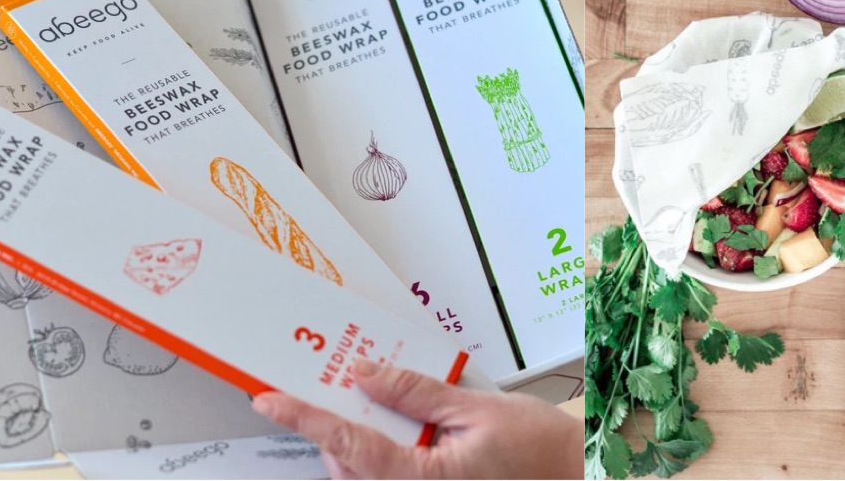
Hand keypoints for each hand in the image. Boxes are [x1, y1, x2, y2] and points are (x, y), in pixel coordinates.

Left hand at [252, 359, 583, 478]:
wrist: (574, 473)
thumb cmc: (539, 450)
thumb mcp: (477, 408)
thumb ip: (417, 392)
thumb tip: (367, 374)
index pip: (350, 444)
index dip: (306, 419)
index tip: (270, 399)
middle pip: (345, 465)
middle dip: (333, 426)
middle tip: (328, 383)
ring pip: (360, 476)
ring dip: (355, 440)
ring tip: (366, 397)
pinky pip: (384, 479)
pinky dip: (376, 452)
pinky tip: (394, 423)